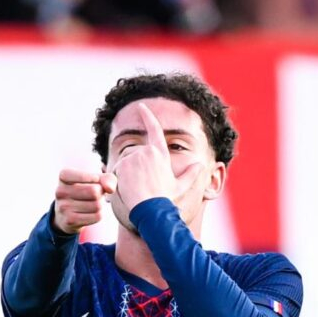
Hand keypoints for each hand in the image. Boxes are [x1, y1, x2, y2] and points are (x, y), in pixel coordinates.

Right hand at [53, 169, 116, 234]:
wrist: (68, 214)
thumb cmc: (86, 190)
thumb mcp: (95, 180)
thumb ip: (107, 179)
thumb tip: (110, 189)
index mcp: (63, 176)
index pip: (82, 175)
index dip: (95, 178)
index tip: (96, 179)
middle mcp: (60, 191)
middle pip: (94, 191)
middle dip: (100, 193)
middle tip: (96, 194)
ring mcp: (63, 207)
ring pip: (97, 205)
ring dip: (100, 205)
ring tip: (92, 203)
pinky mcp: (70, 220)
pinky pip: (97, 216)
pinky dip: (99, 214)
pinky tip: (91, 213)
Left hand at [111, 103, 204, 221]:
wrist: (151, 210)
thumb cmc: (166, 200)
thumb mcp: (180, 187)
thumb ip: (190, 174)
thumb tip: (200, 165)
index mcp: (161, 154)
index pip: (154, 129)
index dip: (147, 116)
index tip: (141, 107)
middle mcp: (148, 152)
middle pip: (137, 154)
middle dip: (136, 167)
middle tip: (142, 185)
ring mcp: (134, 157)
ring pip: (127, 162)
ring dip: (128, 173)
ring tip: (137, 189)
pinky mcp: (122, 165)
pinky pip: (117, 169)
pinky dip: (119, 178)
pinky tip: (128, 188)